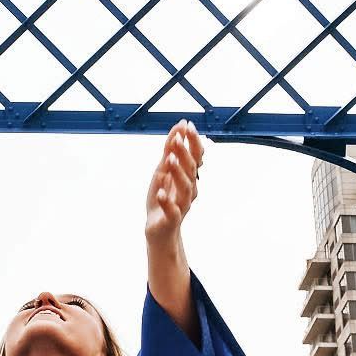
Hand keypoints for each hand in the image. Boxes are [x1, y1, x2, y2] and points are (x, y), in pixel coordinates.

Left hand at [145, 118, 203, 252]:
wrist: (159, 230)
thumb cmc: (163, 198)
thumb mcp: (163, 171)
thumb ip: (170, 151)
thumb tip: (179, 126)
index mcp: (188, 177)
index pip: (195, 157)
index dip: (193, 142)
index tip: (187, 125)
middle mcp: (189, 190)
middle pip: (191, 170)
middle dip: (184, 153)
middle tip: (177, 138)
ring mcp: (182, 205)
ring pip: (185, 188)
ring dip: (178, 173)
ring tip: (169, 159)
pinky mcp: (172, 219)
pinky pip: (172, 211)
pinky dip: (167, 202)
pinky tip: (161, 193)